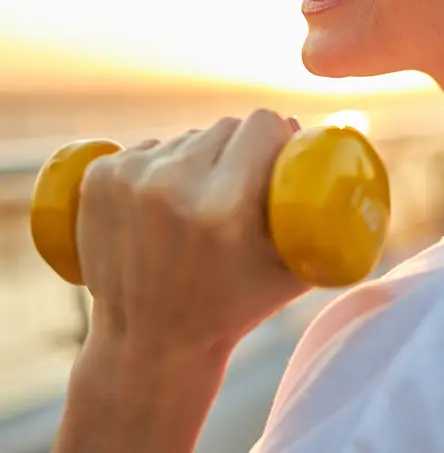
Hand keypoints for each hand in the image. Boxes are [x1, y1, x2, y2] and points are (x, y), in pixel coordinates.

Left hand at [76, 109, 307, 358]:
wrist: (148, 344)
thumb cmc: (235, 305)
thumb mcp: (295, 266)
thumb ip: (318, 206)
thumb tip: (309, 130)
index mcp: (224, 208)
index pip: (262, 122)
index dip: (276, 136)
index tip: (276, 157)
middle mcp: (172, 186)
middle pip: (226, 125)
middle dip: (240, 149)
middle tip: (239, 188)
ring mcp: (130, 180)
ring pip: (189, 136)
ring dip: (201, 159)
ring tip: (198, 206)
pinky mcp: (99, 177)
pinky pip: (152, 146)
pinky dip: (163, 166)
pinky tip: (163, 205)